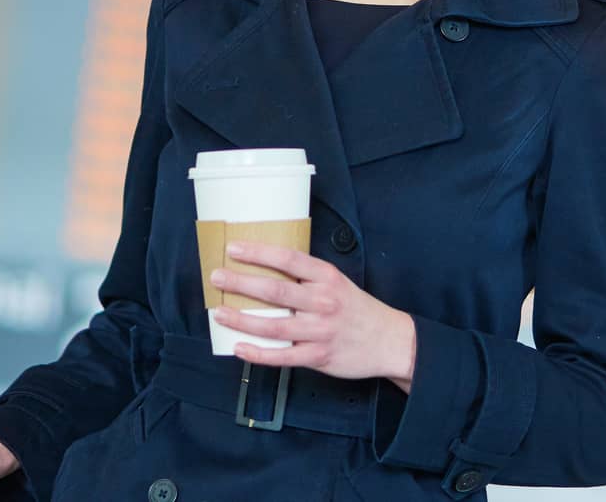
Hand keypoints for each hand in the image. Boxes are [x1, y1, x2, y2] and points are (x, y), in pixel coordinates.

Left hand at [210, 241, 416, 389]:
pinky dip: (259, 354)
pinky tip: (239, 347)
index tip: (233, 248)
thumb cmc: (357, 309)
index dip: (258, 253)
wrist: (389, 341)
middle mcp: (323, 302)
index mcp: (326, 277)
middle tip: (216, 277)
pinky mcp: (319, 356)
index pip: (288, 260)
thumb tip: (265, 267)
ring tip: (219, 313)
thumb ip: (306, 277)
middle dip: (241, 283)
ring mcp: (320, 331)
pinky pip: (282, 357)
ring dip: (242, 320)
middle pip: (275, 291)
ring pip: (273, 326)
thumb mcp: (336, 282)